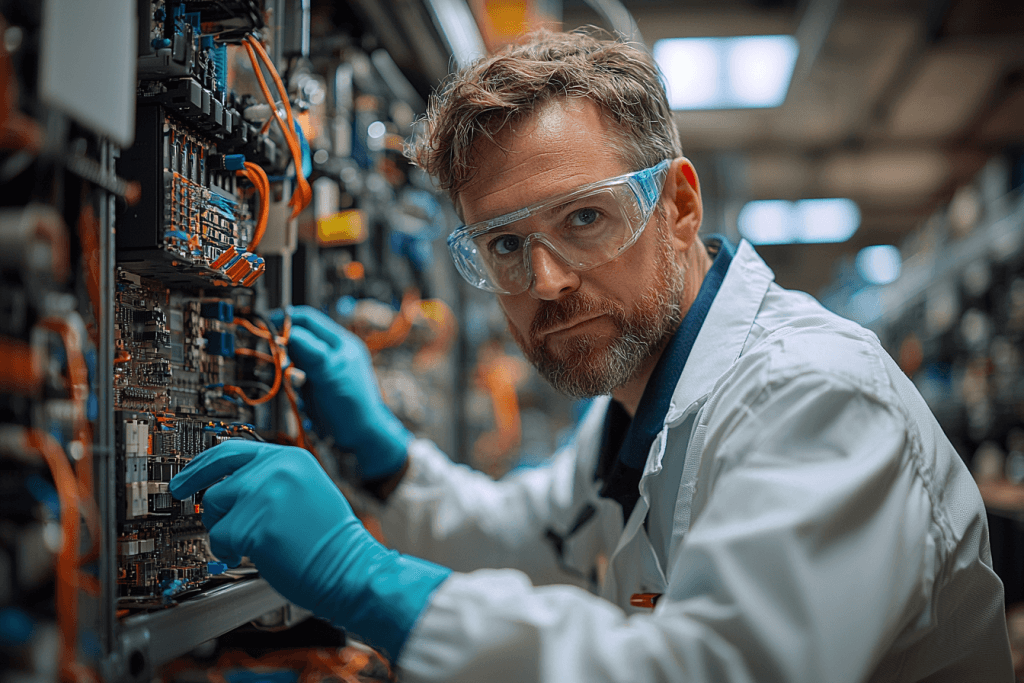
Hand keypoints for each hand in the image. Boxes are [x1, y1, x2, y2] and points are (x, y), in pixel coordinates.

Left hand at [169, 440, 450, 658]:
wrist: (350, 568)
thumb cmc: (329, 540)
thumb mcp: (305, 490)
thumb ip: (271, 480)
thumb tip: (230, 484)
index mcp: (291, 458)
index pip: (234, 450)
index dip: (204, 462)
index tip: (189, 472)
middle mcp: (277, 469)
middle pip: (217, 478)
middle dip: (199, 492)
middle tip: (179, 492)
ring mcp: (265, 494)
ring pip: (214, 509)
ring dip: (222, 529)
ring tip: (246, 542)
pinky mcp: (255, 524)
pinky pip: (220, 538)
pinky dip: (228, 551)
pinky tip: (251, 554)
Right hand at [271, 306, 408, 480]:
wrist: (359, 435)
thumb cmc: (354, 403)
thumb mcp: (330, 372)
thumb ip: (310, 351)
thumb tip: (290, 332)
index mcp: (339, 342)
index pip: (308, 320)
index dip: (287, 320)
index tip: (266, 326)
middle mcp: (330, 353)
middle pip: (298, 338)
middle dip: (283, 346)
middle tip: (271, 354)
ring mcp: (321, 370)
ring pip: (293, 358)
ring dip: (286, 366)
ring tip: (291, 379)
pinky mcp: (313, 386)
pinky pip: (294, 378)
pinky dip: (290, 383)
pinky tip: (297, 393)